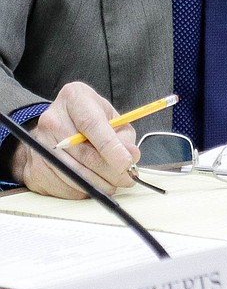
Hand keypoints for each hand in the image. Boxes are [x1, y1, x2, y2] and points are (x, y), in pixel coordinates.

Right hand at [9, 82, 138, 198]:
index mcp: (74, 98)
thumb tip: (131, 156)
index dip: (111, 148)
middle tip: (127, 179)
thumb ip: (123, 137)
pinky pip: (62, 187)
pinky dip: (82, 190)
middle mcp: (52, 119)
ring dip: (99, 184)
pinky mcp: (34, 167)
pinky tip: (92, 183)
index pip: (92, 125)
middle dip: (110, 172)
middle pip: (84, 154)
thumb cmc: (90, 120)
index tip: (127, 163)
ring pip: (73, 174)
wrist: (55, 128)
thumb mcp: (111, 118)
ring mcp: (38, 144)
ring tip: (113, 183)